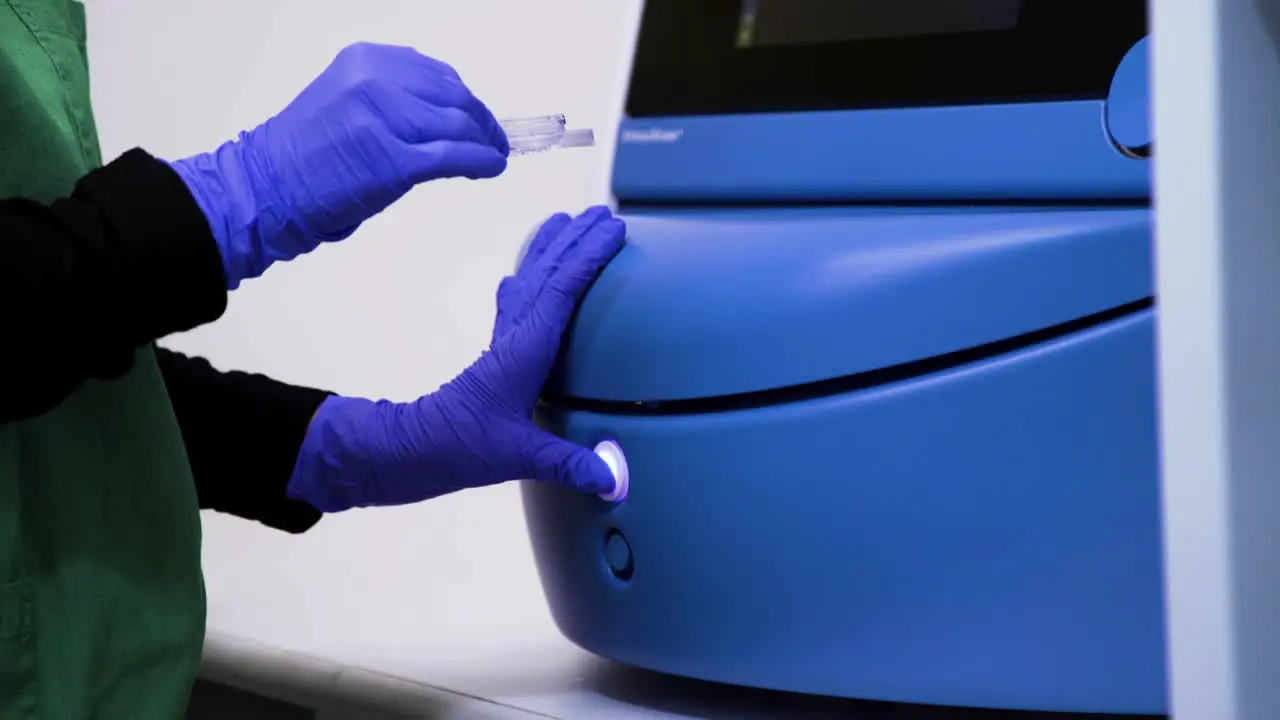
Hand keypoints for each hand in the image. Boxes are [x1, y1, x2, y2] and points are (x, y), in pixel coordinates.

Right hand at [169, 42, 508, 288]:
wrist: (268, 188)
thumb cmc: (304, 157)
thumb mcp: (349, 105)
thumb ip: (394, 101)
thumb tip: (445, 117)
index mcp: (366, 61)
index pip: (437, 74)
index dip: (465, 99)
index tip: (478, 118)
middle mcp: (376, 81)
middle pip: (455, 97)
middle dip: (482, 122)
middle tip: (495, 142)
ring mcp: (385, 119)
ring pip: (460, 126)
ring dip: (486, 144)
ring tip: (493, 158)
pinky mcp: (395, 160)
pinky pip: (455, 156)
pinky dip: (481, 162)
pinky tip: (490, 169)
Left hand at [286, 207, 625, 511]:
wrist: (410, 451)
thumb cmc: (459, 448)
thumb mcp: (518, 458)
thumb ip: (568, 464)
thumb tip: (614, 478)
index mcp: (525, 350)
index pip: (563, 290)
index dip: (590, 256)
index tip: (613, 230)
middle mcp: (515, 337)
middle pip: (547, 274)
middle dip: (576, 240)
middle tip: (601, 213)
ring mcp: (504, 343)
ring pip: (530, 281)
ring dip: (550, 250)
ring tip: (566, 222)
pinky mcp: (497, 356)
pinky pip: (516, 304)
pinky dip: (526, 281)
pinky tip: (519, 277)